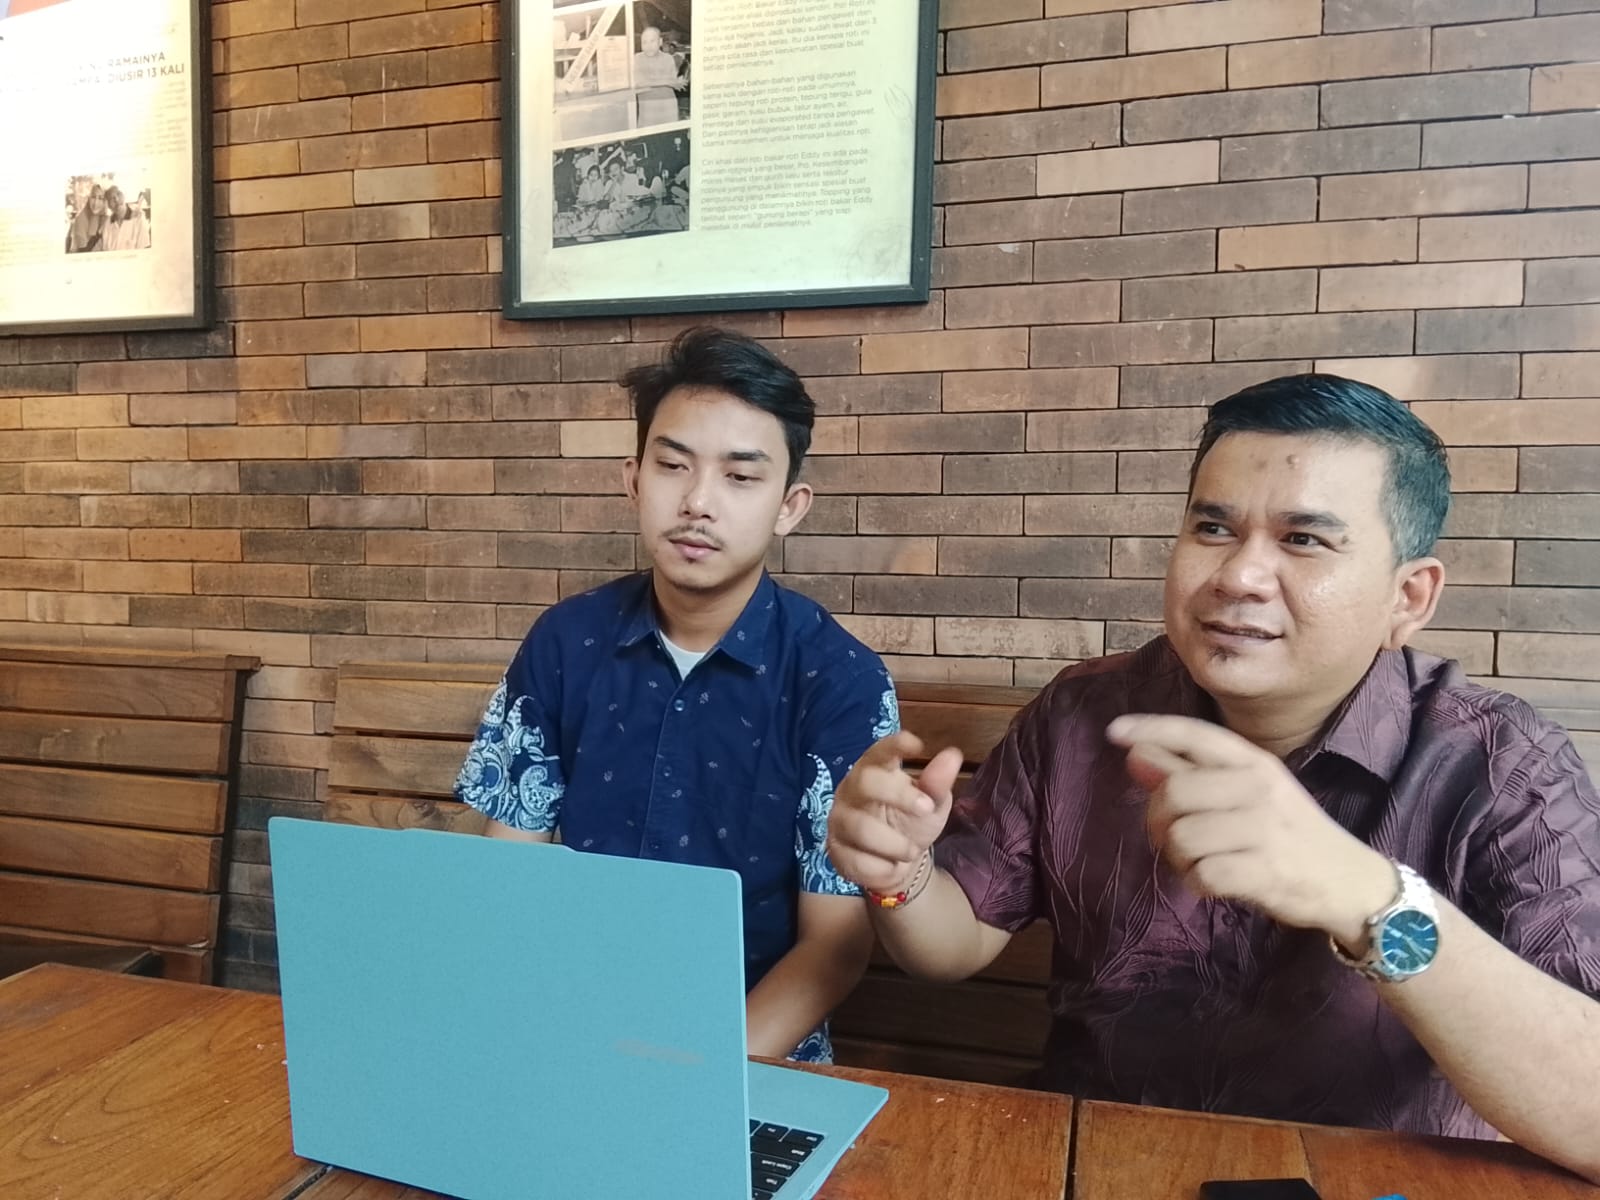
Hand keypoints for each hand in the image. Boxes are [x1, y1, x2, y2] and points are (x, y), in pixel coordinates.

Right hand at [826, 732, 962, 894]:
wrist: (896, 863)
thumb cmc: (911, 823)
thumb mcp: (931, 804)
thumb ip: (937, 783)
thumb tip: (952, 755)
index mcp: (876, 770)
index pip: (879, 752)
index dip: (894, 745)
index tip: (916, 744)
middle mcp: (852, 789)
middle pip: (865, 782)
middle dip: (898, 796)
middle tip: (926, 809)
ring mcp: (839, 819)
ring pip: (860, 827)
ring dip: (893, 843)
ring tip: (912, 851)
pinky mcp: (834, 849)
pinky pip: (855, 859)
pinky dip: (881, 867)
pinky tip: (892, 867)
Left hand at [1107, 714, 1394, 947]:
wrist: (1348, 882)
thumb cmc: (1286, 832)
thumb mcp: (1245, 793)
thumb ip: (1190, 773)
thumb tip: (1134, 753)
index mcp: (1254, 762)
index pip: (1195, 734)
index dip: (1152, 728)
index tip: (1114, 731)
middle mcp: (1258, 788)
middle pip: (1173, 793)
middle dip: (1156, 819)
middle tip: (1168, 836)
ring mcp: (1263, 829)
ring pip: (1181, 837)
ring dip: (1177, 856)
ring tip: (1198, 860)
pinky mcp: (1263, 871)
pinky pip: (1200, 874)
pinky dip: (1196, 882)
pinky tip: (1214, 880)